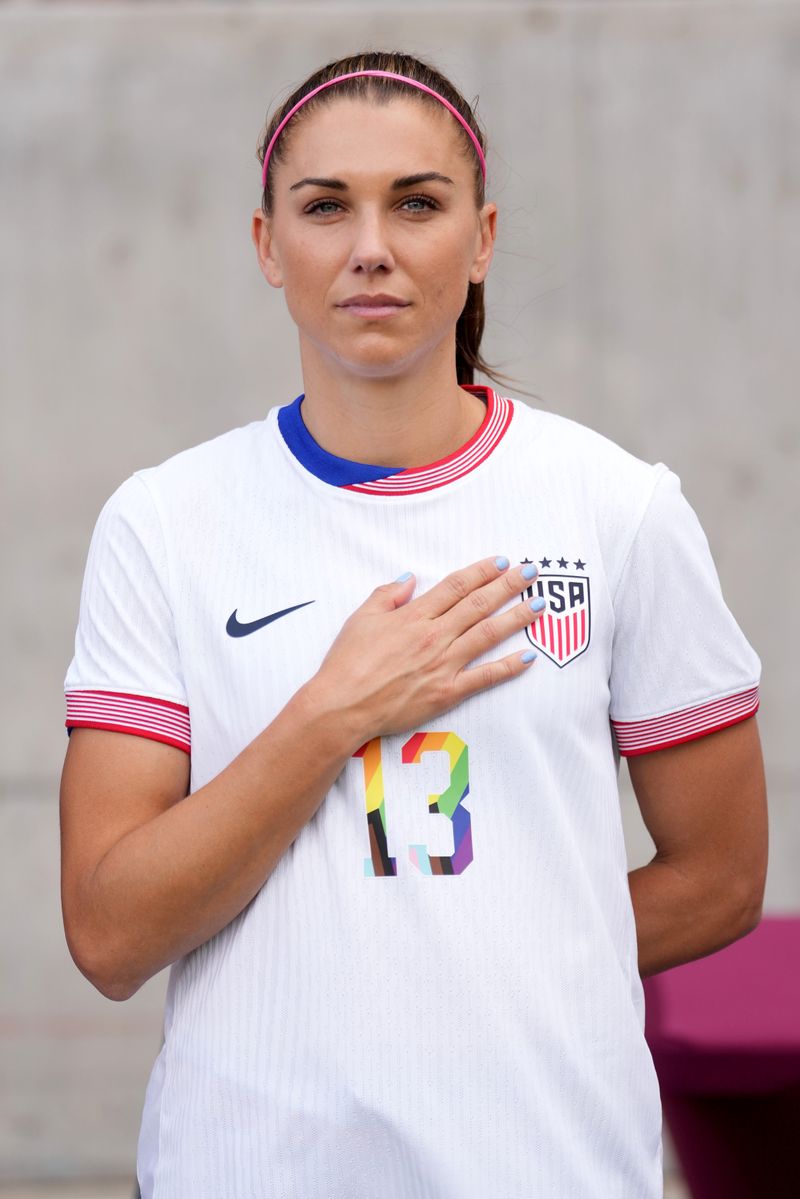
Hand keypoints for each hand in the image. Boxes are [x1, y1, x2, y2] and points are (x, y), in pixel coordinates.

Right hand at [308, 556, 544, 743]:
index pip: (456, 586)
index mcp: (414, 616)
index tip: (501, 562)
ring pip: (487, 635)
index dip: (481, 572)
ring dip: (516, 618)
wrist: (342, 706)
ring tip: (538, 605)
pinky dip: (508, 667)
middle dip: (508, 586)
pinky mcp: (446, 693)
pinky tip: (528, 656)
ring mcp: (443, 664)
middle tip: (531, 572)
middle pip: (478, 604)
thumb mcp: (361, 618)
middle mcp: (434, 636)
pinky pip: (484, 677)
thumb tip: (411, 579)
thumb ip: (388, 595)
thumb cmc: (346, 663)